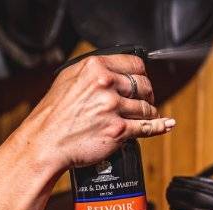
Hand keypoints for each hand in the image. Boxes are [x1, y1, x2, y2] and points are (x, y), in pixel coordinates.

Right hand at [17, 53, 175, 170]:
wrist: (47, 143)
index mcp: (94, 68)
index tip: (143, 80)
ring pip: (146, 107)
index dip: (142, 74)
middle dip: (148, 93)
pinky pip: (147, 127)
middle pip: (143, 85)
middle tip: (147, 99)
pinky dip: (160, 126)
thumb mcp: (69, 80)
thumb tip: (114, 71)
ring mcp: (113, 108)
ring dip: (150, 112)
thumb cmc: (54, 115)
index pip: (134, 64)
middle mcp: (105, 85)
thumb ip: (93, 72)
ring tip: (148, 115)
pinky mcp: (118, 130)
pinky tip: (166, 124)